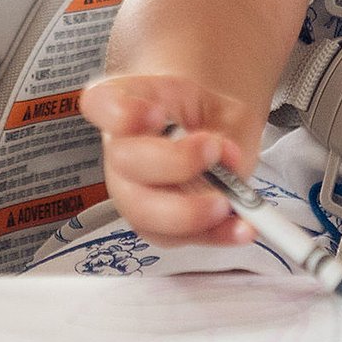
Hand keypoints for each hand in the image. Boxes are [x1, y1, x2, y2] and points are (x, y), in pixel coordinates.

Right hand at [80, 73, 260, 247]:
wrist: (211, 137)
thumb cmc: (202, 115)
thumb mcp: (221, 105)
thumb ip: (225, 128)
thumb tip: (227, 158)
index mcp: (124, 103)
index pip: (101, 104)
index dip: (123, 113)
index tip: (158, 114)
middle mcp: (120, 149)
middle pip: (125, 161)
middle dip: (172, 163)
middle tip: (213, 154)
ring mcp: (131, 191)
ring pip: (141, 211)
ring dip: (188, 212)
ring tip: (226, 203)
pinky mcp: (154, 226)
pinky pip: (175, 238)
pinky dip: (214, 235)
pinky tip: (240, 227)